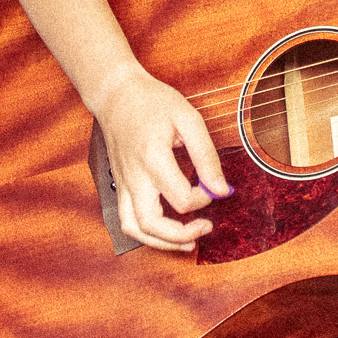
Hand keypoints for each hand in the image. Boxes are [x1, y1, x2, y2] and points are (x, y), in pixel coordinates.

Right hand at [90, 64, 231, 252]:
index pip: (180, 199)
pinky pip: (128, 220)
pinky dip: (147, 233)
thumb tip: (221, 189)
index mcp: (152, 159)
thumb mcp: (188, 119)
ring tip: (187, 241)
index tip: (214, 186)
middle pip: (151, 224)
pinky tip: (166, 230)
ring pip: (134, 229)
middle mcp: (133, 177)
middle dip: (181, 235)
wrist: (115, 94)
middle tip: (206, 227)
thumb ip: (206, 155)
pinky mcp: (119, 185)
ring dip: (161, 242)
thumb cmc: (153, 102)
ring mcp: (122, 184)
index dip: (204, 199)